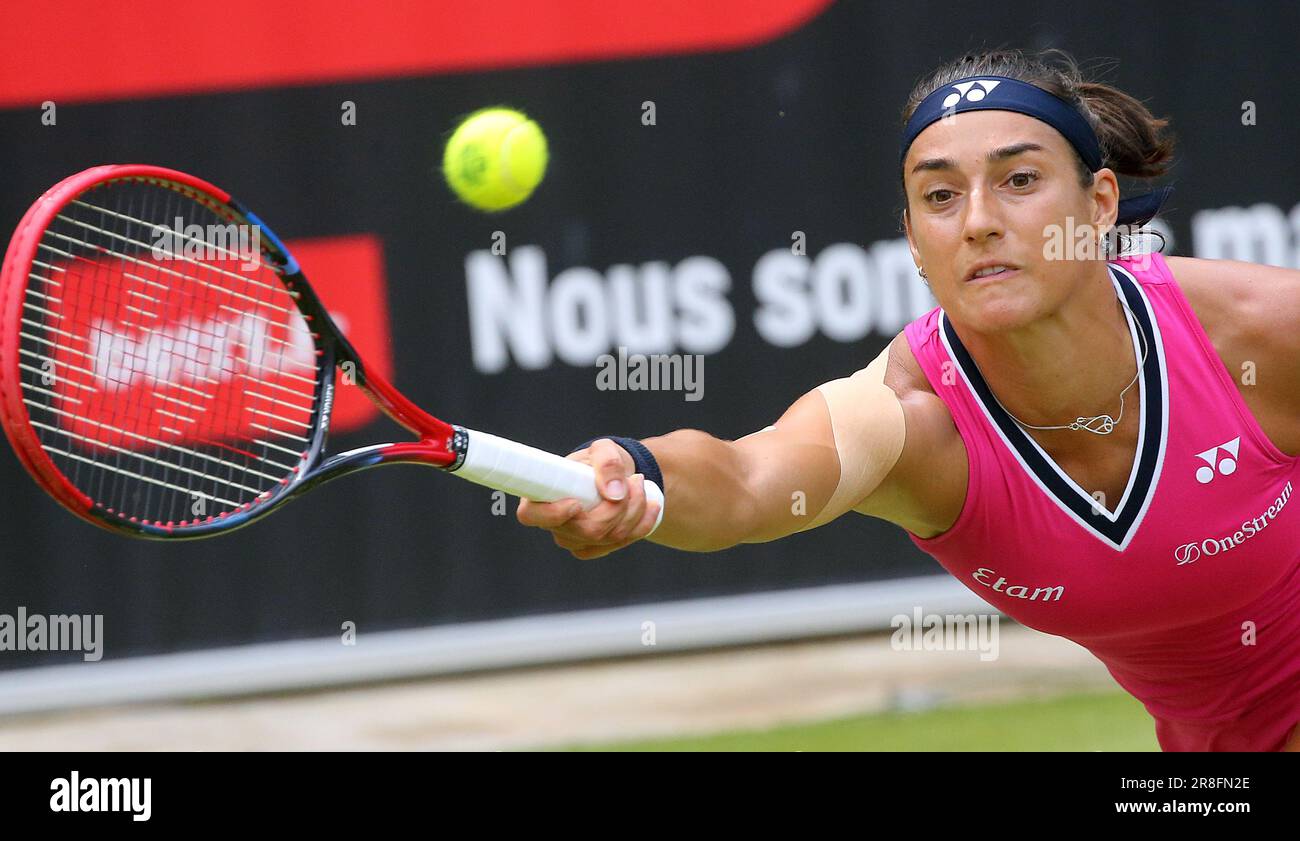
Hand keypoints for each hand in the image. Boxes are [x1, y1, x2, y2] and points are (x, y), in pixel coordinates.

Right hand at [516, 438, 661, 558]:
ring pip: (610, 538)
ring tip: (640, 484)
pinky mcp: (595, 547)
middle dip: (618, 507)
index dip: (553, 515)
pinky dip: (643, 523)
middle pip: (587, 531)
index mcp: (541, 496)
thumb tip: (614, 493)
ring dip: (635, 510)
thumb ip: (607, 462)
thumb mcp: (604, 450)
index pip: (531, 515)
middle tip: (634, 480)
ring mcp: (574, 540)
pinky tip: (651, 505)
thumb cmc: (600, 461)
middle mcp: (554, 523)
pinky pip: (621, 543)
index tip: (575, 503)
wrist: (617, 476)